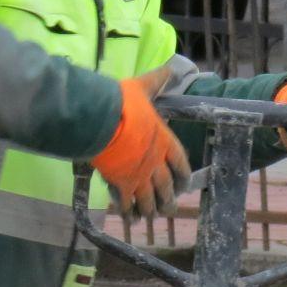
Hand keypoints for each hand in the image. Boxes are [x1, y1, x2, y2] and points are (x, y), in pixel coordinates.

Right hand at [92, 71, 191, 221]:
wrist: (101, 119)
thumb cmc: (122, 102)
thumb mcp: (142, 87)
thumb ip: (157, 80)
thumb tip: (173, 67)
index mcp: (163, 139)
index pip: (180, 160)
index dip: (183, 174)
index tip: (185, 185)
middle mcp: (155, 160)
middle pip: (166, 185)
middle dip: (168, 199)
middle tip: (170, 210)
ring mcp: (139, 174)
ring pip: (149, 198)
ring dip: (151, 209)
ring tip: (151, 217)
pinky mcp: (121, 183)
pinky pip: (126, 202)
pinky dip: (128, 212)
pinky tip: (129, 219)